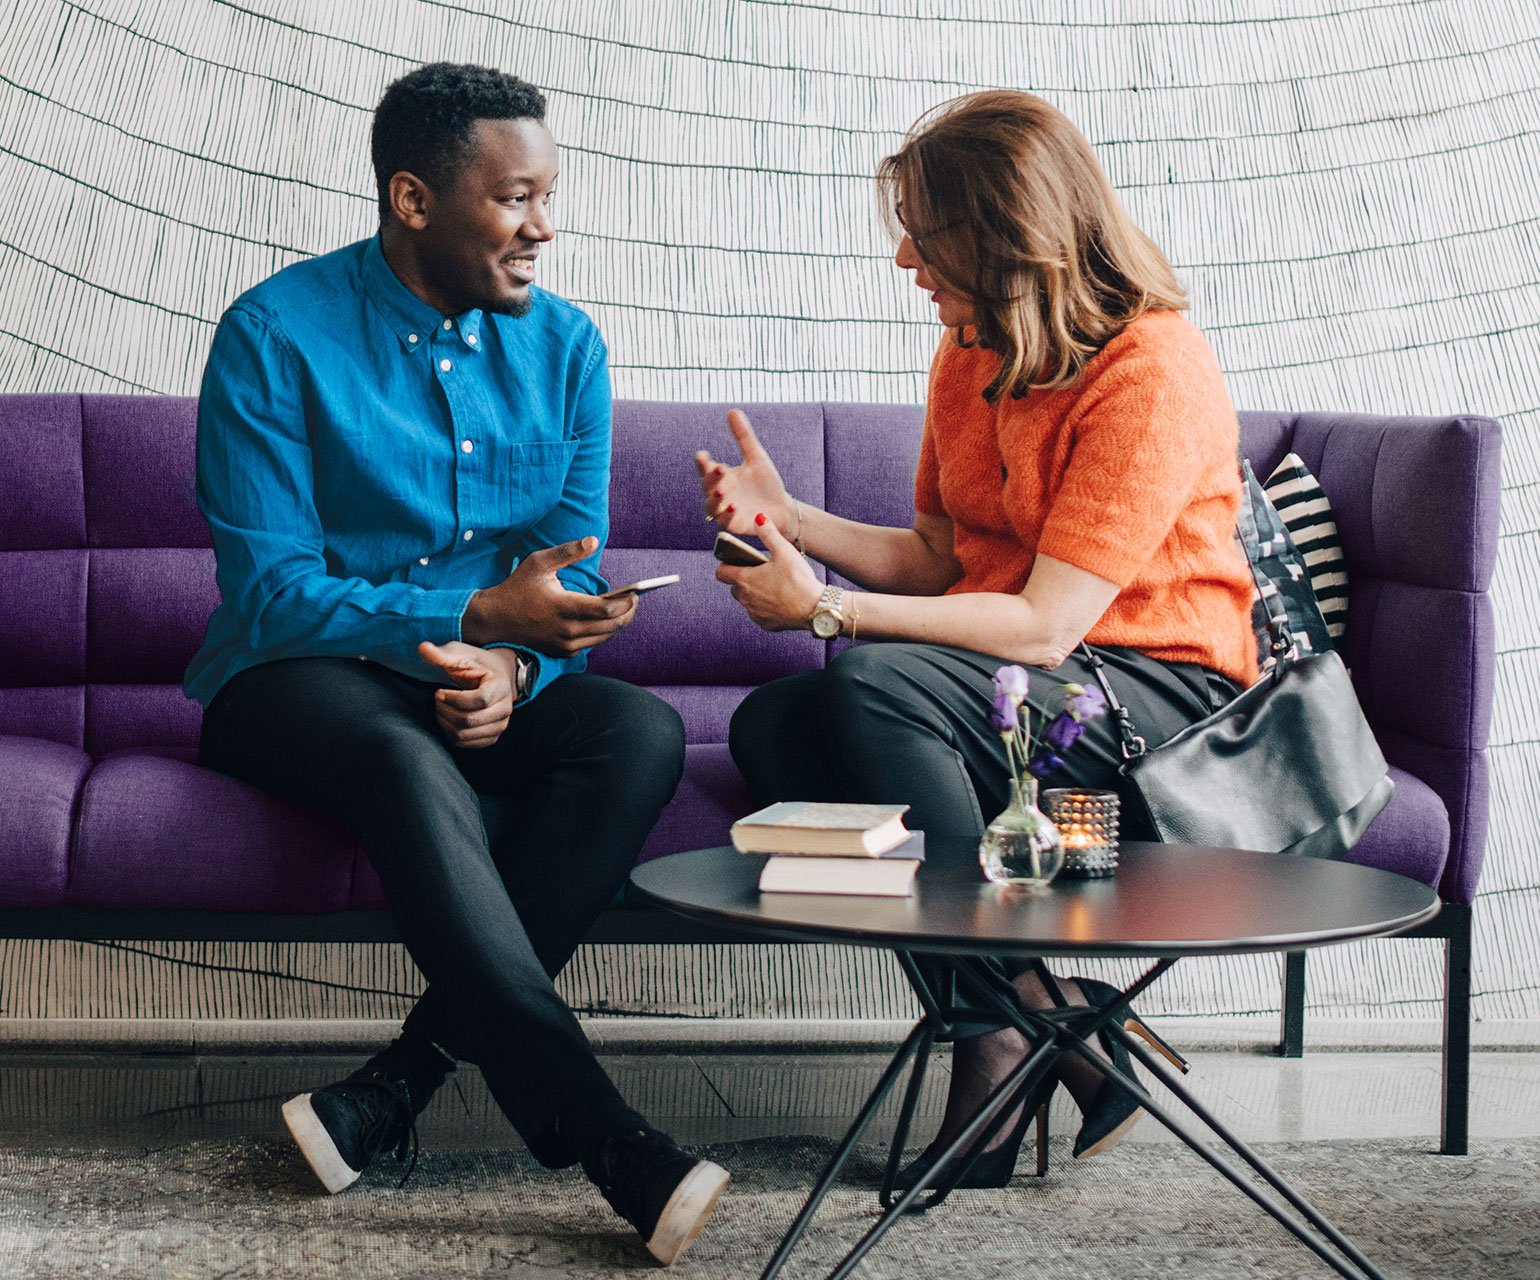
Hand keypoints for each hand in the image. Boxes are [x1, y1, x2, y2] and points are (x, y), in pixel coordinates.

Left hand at [418, 641, 520, 748]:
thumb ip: (442, 654)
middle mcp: (505, 709)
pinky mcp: (492, 737)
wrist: (494, 677)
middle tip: (437, 700)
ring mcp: (500, 725)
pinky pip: (465, 744)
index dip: (453, 698)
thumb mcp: (460, 654)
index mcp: (501, 686)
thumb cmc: (475, 664)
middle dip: (445, 711)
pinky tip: (447, 718)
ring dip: (445, 722)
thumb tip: (422, 648)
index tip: (439, 691)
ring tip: (441, 708)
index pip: (479, 700)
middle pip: (469, 720)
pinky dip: (450, 733)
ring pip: (464, 735)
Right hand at [461, 535, 636, 656]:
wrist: (495, 619)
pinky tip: (605, 618)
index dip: (626, 602)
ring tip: (625, 607)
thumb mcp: (539, 562)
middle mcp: (568, 630)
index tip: (635, 592)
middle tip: (635, 599)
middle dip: (628, 612)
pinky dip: (603, 632)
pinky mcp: (563, 651)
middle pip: (612, 626)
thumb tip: (594, 540)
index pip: (608, 610)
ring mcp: (566, 644)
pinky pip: (592, 643)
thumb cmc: (517, 587)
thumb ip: (568, 551)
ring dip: (618, 623)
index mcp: (565, 607)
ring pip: (605, 637)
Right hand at [696, 409, 797, 539]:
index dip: (702, 462)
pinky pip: (725, 521)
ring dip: (715, 499)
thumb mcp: (756, 457)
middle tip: (719, 469)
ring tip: (722, 491)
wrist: (781, 507)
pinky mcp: (734, 524)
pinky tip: (732, 507)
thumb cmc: (766, 483)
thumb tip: (732, 411)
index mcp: (722, 476)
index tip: (702, 455)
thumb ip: (743, 437)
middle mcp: (720, 493)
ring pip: (711, 506)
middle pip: (707, 486)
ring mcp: (725, 509)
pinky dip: (727, 515)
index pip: (706, 468)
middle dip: (711, 478)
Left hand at [716, 513, 825, 631]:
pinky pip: (760, 614)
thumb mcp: (784, 551)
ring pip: (747, 601)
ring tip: (772, 585)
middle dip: (743, 579)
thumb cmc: (799, 579)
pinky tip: (780, 600)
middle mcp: (745, 599)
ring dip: (754, 593)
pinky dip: (766, 608)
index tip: (736, 561)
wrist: (816, 609)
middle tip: (761, 571)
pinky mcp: (766, 624)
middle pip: (734, 587)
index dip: (726, 565)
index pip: (720, 573)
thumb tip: (758, 518)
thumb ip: (768, 533)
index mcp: (744, 579)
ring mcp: (755, 613)